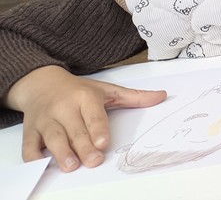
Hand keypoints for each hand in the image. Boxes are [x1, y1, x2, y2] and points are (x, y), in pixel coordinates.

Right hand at [6, 65, 165, 171]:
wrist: (42, 83)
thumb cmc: (78, 90)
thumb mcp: (107, 90)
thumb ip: (134, 97)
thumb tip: (162, 96)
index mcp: (85, 97)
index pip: (93, 114)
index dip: (98, 129)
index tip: (103, 142)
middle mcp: (64, 107)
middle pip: (75, 129)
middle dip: (83, 146)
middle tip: (93, 161)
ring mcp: (46, 119)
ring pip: (53, 137)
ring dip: (61, 152)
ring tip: (71, 165)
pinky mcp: (31, 130)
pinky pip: (30, 145)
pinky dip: (34, 155)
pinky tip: (42, 163)